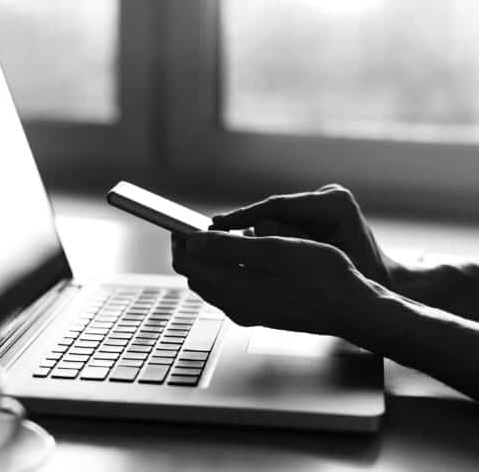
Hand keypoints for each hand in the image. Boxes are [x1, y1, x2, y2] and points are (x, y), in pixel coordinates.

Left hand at [172, 231, 379, 335]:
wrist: (355, 308)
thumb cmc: (322, 277)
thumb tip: (192, 243)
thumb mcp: (274, 251)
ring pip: (214, 281)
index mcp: (234, 292)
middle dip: (194, 249)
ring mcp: (248, 311)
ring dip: (213, 258)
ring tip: (227, 235)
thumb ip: (228, 248)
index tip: (183, 223)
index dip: (180, 241)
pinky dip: (231, 267)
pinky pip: (233, 287)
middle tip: (204, 226)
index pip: (187, 266)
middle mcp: (235, 306)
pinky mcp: (262, 311)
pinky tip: (249, 253)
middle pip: (197, 275)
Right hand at [211, 184, 398, 288]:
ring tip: (222, 244)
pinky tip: (241, 248)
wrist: (382, 281)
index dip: (246, 215)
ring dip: (252, 233)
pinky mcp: (311, 213)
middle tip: (211, 235)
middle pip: (273, 211)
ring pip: (273, 218)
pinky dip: (263, 237)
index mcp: (334, 203)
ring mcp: (318, 203)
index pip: (280, 206)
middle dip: (244, 225)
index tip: (219, 223)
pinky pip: (279, 224)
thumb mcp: (327, 264)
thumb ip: (293, 245)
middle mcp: (326, 196)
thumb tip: (256, 230)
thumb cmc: (364, 277)